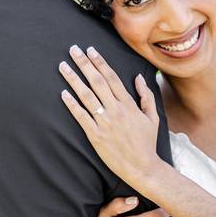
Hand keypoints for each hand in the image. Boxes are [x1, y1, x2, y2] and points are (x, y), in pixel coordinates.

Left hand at [59, 45, 164, 186]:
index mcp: (128, 104)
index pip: (112, 77)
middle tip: (73, 50)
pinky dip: (71, 104)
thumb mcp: (153, 117)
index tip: (91, 50)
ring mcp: (105, 122)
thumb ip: (146, 96)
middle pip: (97, 81)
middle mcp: (116, 110)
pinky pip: (81, 117)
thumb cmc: (147, 142)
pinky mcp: (95, 135)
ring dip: (73, 79)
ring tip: (63, 66)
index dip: (100, 62)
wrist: (143, 167)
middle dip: (84, 64)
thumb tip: (139, 77)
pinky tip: (63, 93)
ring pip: (86, 96)